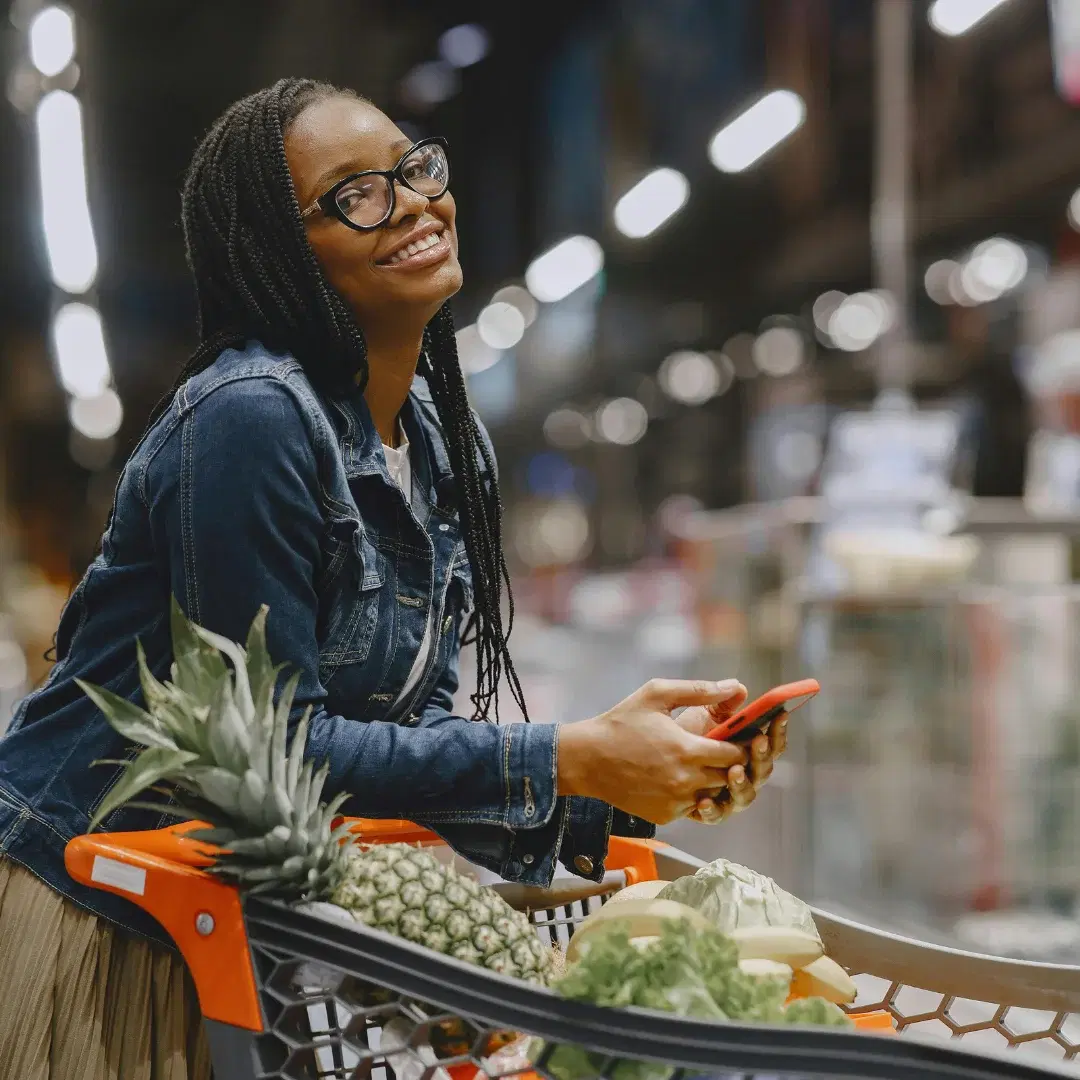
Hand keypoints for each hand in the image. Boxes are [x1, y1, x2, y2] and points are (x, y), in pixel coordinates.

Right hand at [556, 679, 749, 824]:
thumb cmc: (621, 722)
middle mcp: (685, 781)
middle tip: (722, 749)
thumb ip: (699, 690)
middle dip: (730, 764)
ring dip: (712, 781)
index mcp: (687, 750)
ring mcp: (675, 802)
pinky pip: (692, 808)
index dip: (743, 746)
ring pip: (713, 795)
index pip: (736, 754)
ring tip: (698, 762)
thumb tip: (736, 686)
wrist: (587, 760)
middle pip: (729, 777)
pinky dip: (692, 795)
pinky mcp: (665, 816)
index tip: (741, 737)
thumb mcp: (657, 694)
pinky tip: (677, 776)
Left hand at [681, 699, 788, 822]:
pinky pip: (717, 815)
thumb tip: (738, 688)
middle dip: (762, 756)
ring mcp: (727, 793)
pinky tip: (703, 800)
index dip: (778, 730)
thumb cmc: (677, 733)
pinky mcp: (708, 810)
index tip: (780, 715)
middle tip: (757, 741)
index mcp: (743, 748)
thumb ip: (719, 702)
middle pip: (763, 770)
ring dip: (743, 784)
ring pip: (746, 795)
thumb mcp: (697, 713)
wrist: (647, 755)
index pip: (770, 742)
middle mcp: (741, 772)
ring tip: (733, 771)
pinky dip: (713, 809)